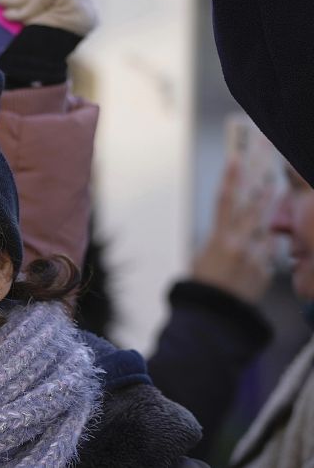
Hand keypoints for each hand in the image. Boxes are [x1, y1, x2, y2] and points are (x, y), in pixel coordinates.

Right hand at [192, 159, 277, 303]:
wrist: (213, 314)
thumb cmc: (201, 283)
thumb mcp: (202, 255)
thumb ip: (220, 238)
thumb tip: (233, 228)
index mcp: (219, 238)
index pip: (225, 200)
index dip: (230, 178)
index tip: (236, 159)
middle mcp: (240, 245)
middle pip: (254, 211)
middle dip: (263, 193)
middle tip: (270, 177)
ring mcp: (256, 258)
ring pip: (266, 231)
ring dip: (268, 217)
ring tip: (273, 201)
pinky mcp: (265, 271)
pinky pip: (267, 255)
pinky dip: (264, 251)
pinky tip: (259, 251)